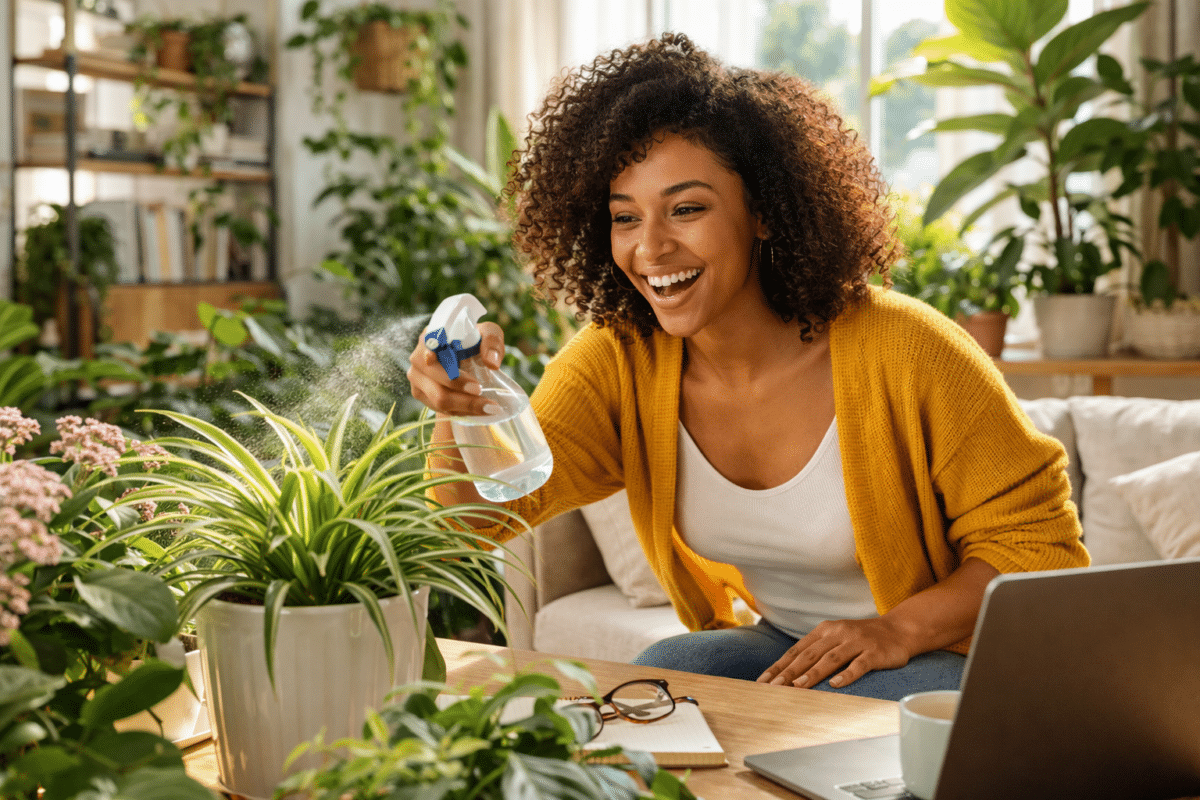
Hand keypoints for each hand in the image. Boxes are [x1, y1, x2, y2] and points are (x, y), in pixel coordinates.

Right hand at [407, 321, 506, 416]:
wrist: (462, 353)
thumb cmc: (473, 342)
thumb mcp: (488, 334)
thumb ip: (492, 342)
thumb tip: (492, 363)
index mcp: (431, 338)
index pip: (433, 356)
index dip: (452, 373)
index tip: (477, 387)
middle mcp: (418, 358)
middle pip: (438, 385)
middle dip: (465, 398)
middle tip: (489, 403)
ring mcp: (416, 377)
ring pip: (438, 400)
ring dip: (466, 407)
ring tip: (489, 408)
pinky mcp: (419, 392)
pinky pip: (438, 408)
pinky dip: (460, 411)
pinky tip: (477, 409)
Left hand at [756, 617, 912, 689]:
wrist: (899, 630)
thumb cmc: (862, 638)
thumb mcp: (837, 638)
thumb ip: (817, 650)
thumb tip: (789, 671)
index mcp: (825, 630)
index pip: (797, 650)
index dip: (780, 665)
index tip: (764, 681)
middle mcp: (838, 633)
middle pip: (809, 654)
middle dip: (789, 672)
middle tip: (773, 688)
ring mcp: (857, 642)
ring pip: (830, 659)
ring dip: (813, 673)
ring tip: (798, 687)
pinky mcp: (875, 652)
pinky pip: (859, 665)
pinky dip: (847, 675)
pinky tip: (836, 685)